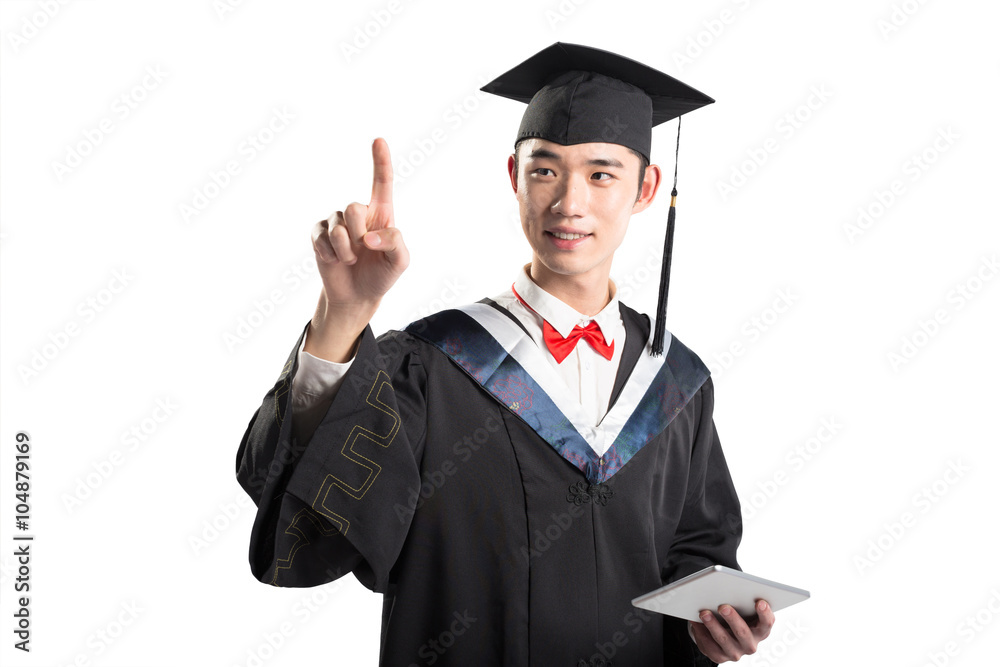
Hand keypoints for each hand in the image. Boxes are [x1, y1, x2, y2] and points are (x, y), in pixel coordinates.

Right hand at [306, 138, 409, 360]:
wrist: (358, 295)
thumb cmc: (382, 275)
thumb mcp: (400, 262)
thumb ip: (394, 243)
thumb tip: (369, 236)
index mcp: (382, 213)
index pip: (381, 183)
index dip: (381, 161)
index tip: (379, 140)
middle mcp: (358, 213)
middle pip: (353, 207)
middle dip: (358, 233)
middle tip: (362, 250)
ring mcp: (336, 222)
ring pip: (337, 225)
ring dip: (345, 249)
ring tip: (350, 260)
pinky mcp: (319, 233)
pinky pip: (320, 236)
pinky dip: (330, 253)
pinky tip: (334, 260)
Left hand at [689, 600, 774, 662]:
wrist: (725, 634)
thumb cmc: (738, 616)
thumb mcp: (745, 610)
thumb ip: (744, 602)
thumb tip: (732, 589)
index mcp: (761, 631)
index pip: (767, 623)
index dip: (765, 613)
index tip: (759, 601)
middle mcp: (750, 644)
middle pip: (743, 632)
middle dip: (732, 619)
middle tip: (723, 607)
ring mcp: (735, 652)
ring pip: (724, 640)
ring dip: (713, 625)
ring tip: (704, 613)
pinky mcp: (719, 656)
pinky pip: (709, 646)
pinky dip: (701, 632)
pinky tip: (696, 622)